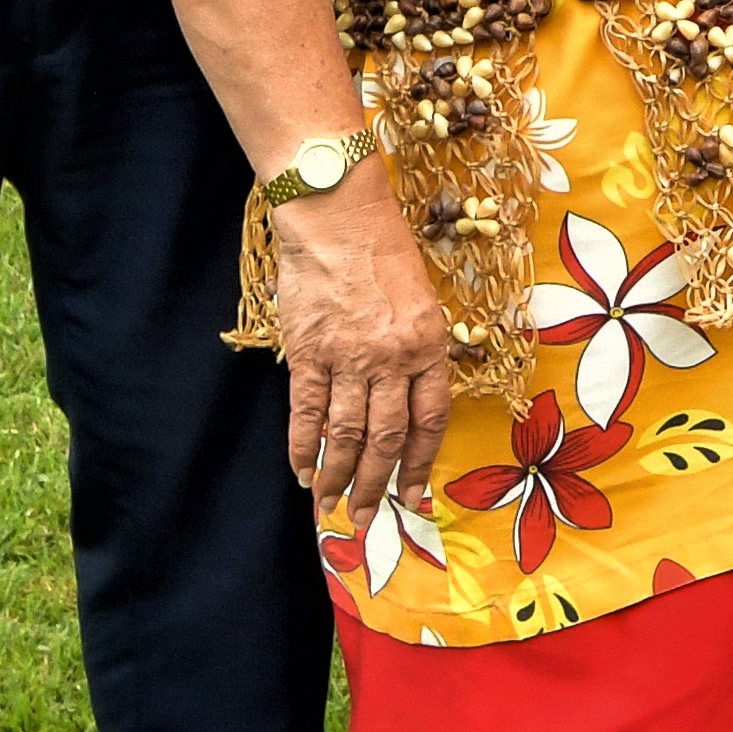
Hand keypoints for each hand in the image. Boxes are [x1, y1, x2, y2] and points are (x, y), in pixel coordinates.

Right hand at [270, 161, 457, 516]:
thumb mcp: (420, 300)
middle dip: (379, 485)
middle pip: (388, 438)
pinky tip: (303, 471)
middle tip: (369, 518)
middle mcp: (393, 357)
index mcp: (429, 344)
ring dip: (341, 476)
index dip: (421, 464)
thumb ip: (416, 352)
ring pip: (348, 434)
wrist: (337, 214)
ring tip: (334, 506)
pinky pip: (307, 411)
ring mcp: (350, 357)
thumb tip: (405, 403)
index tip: (416, 497)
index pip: (430, 421)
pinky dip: (303, 446)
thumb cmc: (382, 251)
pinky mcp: (309, 351)